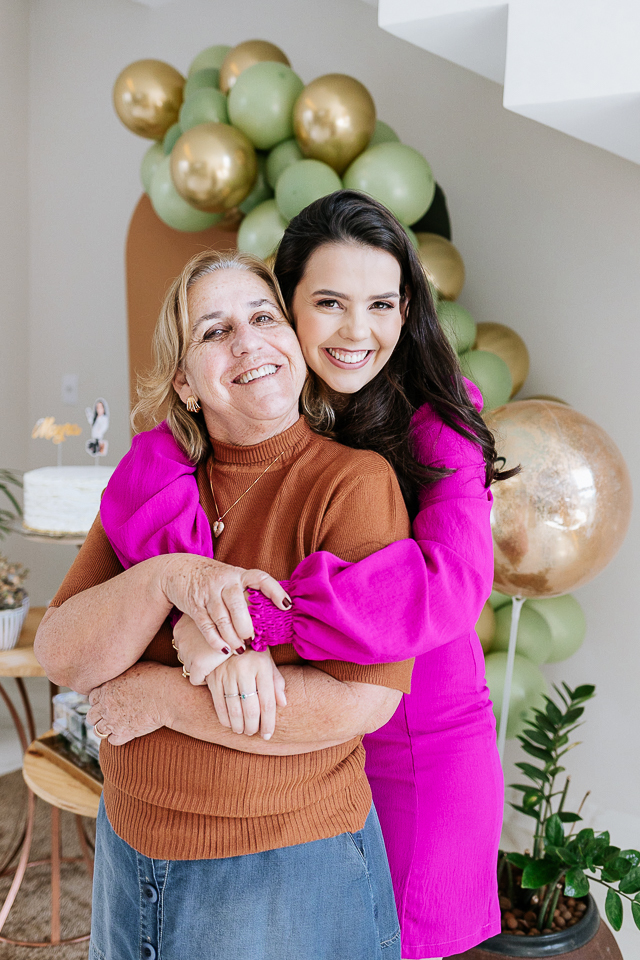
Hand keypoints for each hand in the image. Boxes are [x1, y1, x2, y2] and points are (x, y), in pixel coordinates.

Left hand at [87, 661, 170, 745]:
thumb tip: (125, 669)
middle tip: (109, 713)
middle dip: (98, 715)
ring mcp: (113, 721)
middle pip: (91, 715)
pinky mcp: (125, 733)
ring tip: (115, 724)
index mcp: (106, 688)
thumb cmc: (156, 676)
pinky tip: (125, 731)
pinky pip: (112, 740)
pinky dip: (117, 737)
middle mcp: (106, 706)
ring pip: (98, 730)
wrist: (167, 695)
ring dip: (105, 727)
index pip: (92, 697)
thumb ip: (124, 672)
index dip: (99, 699)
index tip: (108, 699)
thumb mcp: (135, 667)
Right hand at [160, 555, 289, 655]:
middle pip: (237, 604)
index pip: (260, 578)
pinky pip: (206, 625)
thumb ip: (248, 592)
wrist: (180, 570)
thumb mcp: (233, 578)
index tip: (287, 605)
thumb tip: (274, 614)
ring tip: (240, 649)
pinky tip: (224, 650)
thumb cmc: (216, 580)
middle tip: (252, 638)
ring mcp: (208, 593)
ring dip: (232, 637)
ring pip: (221, 618)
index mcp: (239, 574)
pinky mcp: (194, 605)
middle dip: (245, 625)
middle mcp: (225, 581)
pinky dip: (215, 640)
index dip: (275, 591)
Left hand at [173, 615, 232, 684]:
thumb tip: (194, 636)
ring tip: (214, 662)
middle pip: (184, 656)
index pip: (181, 644)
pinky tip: (215, 672)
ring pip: (188, 668)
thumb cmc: (227, 626)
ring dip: (199, 667)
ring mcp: (187, 652)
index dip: (195, 648)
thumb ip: (199, 627)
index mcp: (180, 627)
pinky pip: (195, 679)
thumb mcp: (209, 621)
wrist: (241, 633)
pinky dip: (203, 679)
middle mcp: (180, 639)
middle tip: (211, 655)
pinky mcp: (197, 664)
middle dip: (196, 657)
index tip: (207, 647)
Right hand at [208, 649, 286, 739]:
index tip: (268, 735)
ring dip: (238, 725)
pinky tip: (229, 724)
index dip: (269, 722)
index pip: (268, 701)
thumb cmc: (253, 652)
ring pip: (234, 708)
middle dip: (253, 726)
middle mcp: (244, 669)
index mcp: (262, 665)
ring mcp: (227, 673)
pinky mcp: (213, 677)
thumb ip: (276, 682)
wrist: (228, 635)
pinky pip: (219, 703)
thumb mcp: (268, 662)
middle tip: (253, 733)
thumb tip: (283, 704)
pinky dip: (224, 718)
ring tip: (242, 731)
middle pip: (251, 708)